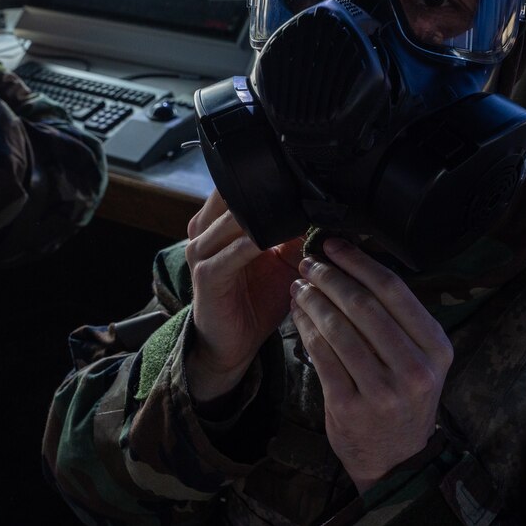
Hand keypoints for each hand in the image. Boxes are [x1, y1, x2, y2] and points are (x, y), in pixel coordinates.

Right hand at [184, 190, 303, 404]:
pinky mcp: (206, 275)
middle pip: (232, 195)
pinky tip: (279, 245)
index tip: (302, 185)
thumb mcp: (282, 261)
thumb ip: (295, 234)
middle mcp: (203, 230)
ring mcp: (200, 252)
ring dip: (266, 218)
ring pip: (233, 219)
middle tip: (303, 198)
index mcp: (217, 222)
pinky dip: (257, 245)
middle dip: (267, 197)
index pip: (238, 185)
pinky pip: (234, 252)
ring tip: (296, 218)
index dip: (268, 183)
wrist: (232, 343)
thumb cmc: (255, 300)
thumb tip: (324, 209)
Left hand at [290, 238, 452, 493]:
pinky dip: (304, 326)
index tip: (334, 244)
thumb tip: (354, 262)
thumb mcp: (418, 358)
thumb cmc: (403, 395)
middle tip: (308, 262)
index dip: (359, 262)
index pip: (393, 290)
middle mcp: (414, 369)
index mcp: (436, 348)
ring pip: (337, 328)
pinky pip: (320, 354)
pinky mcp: (350, 406)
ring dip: (312, 300)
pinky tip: (296, 312)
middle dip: (329, 277)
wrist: (395, 457)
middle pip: (362, 305)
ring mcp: (382, 390)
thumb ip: (396, 318)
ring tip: (299, 284)